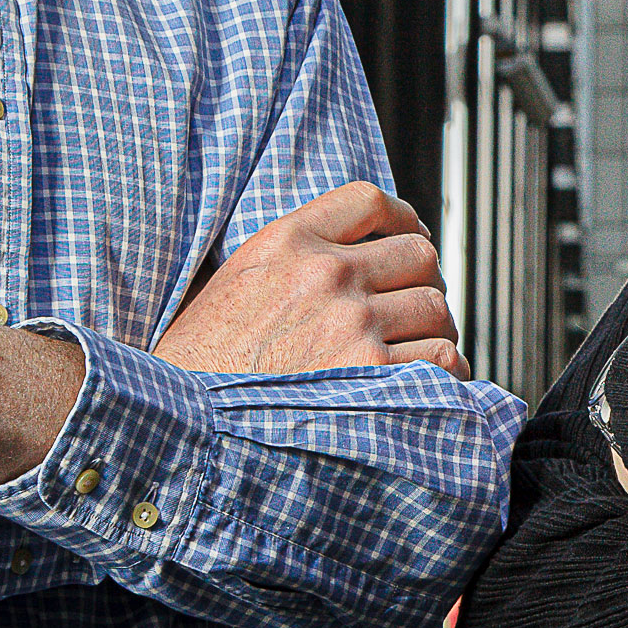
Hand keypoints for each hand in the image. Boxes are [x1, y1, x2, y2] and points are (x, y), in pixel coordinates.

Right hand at [154, 180, 469, 381]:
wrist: (181, 427)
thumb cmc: (198, 366)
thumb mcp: (229, 284)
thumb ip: (285, 261)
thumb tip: (342, 258)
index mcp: (287, 242)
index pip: (370, 200)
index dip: (402, 218)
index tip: (410, 237)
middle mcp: (325, 274)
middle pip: (417, 255)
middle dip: (423, 281)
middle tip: (414, 308)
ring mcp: (351, 323)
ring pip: (434, 307)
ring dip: (434, 329)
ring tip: (421, 349)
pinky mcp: (371, 376)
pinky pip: (441, 358)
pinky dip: (445, 371)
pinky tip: (429, 384)